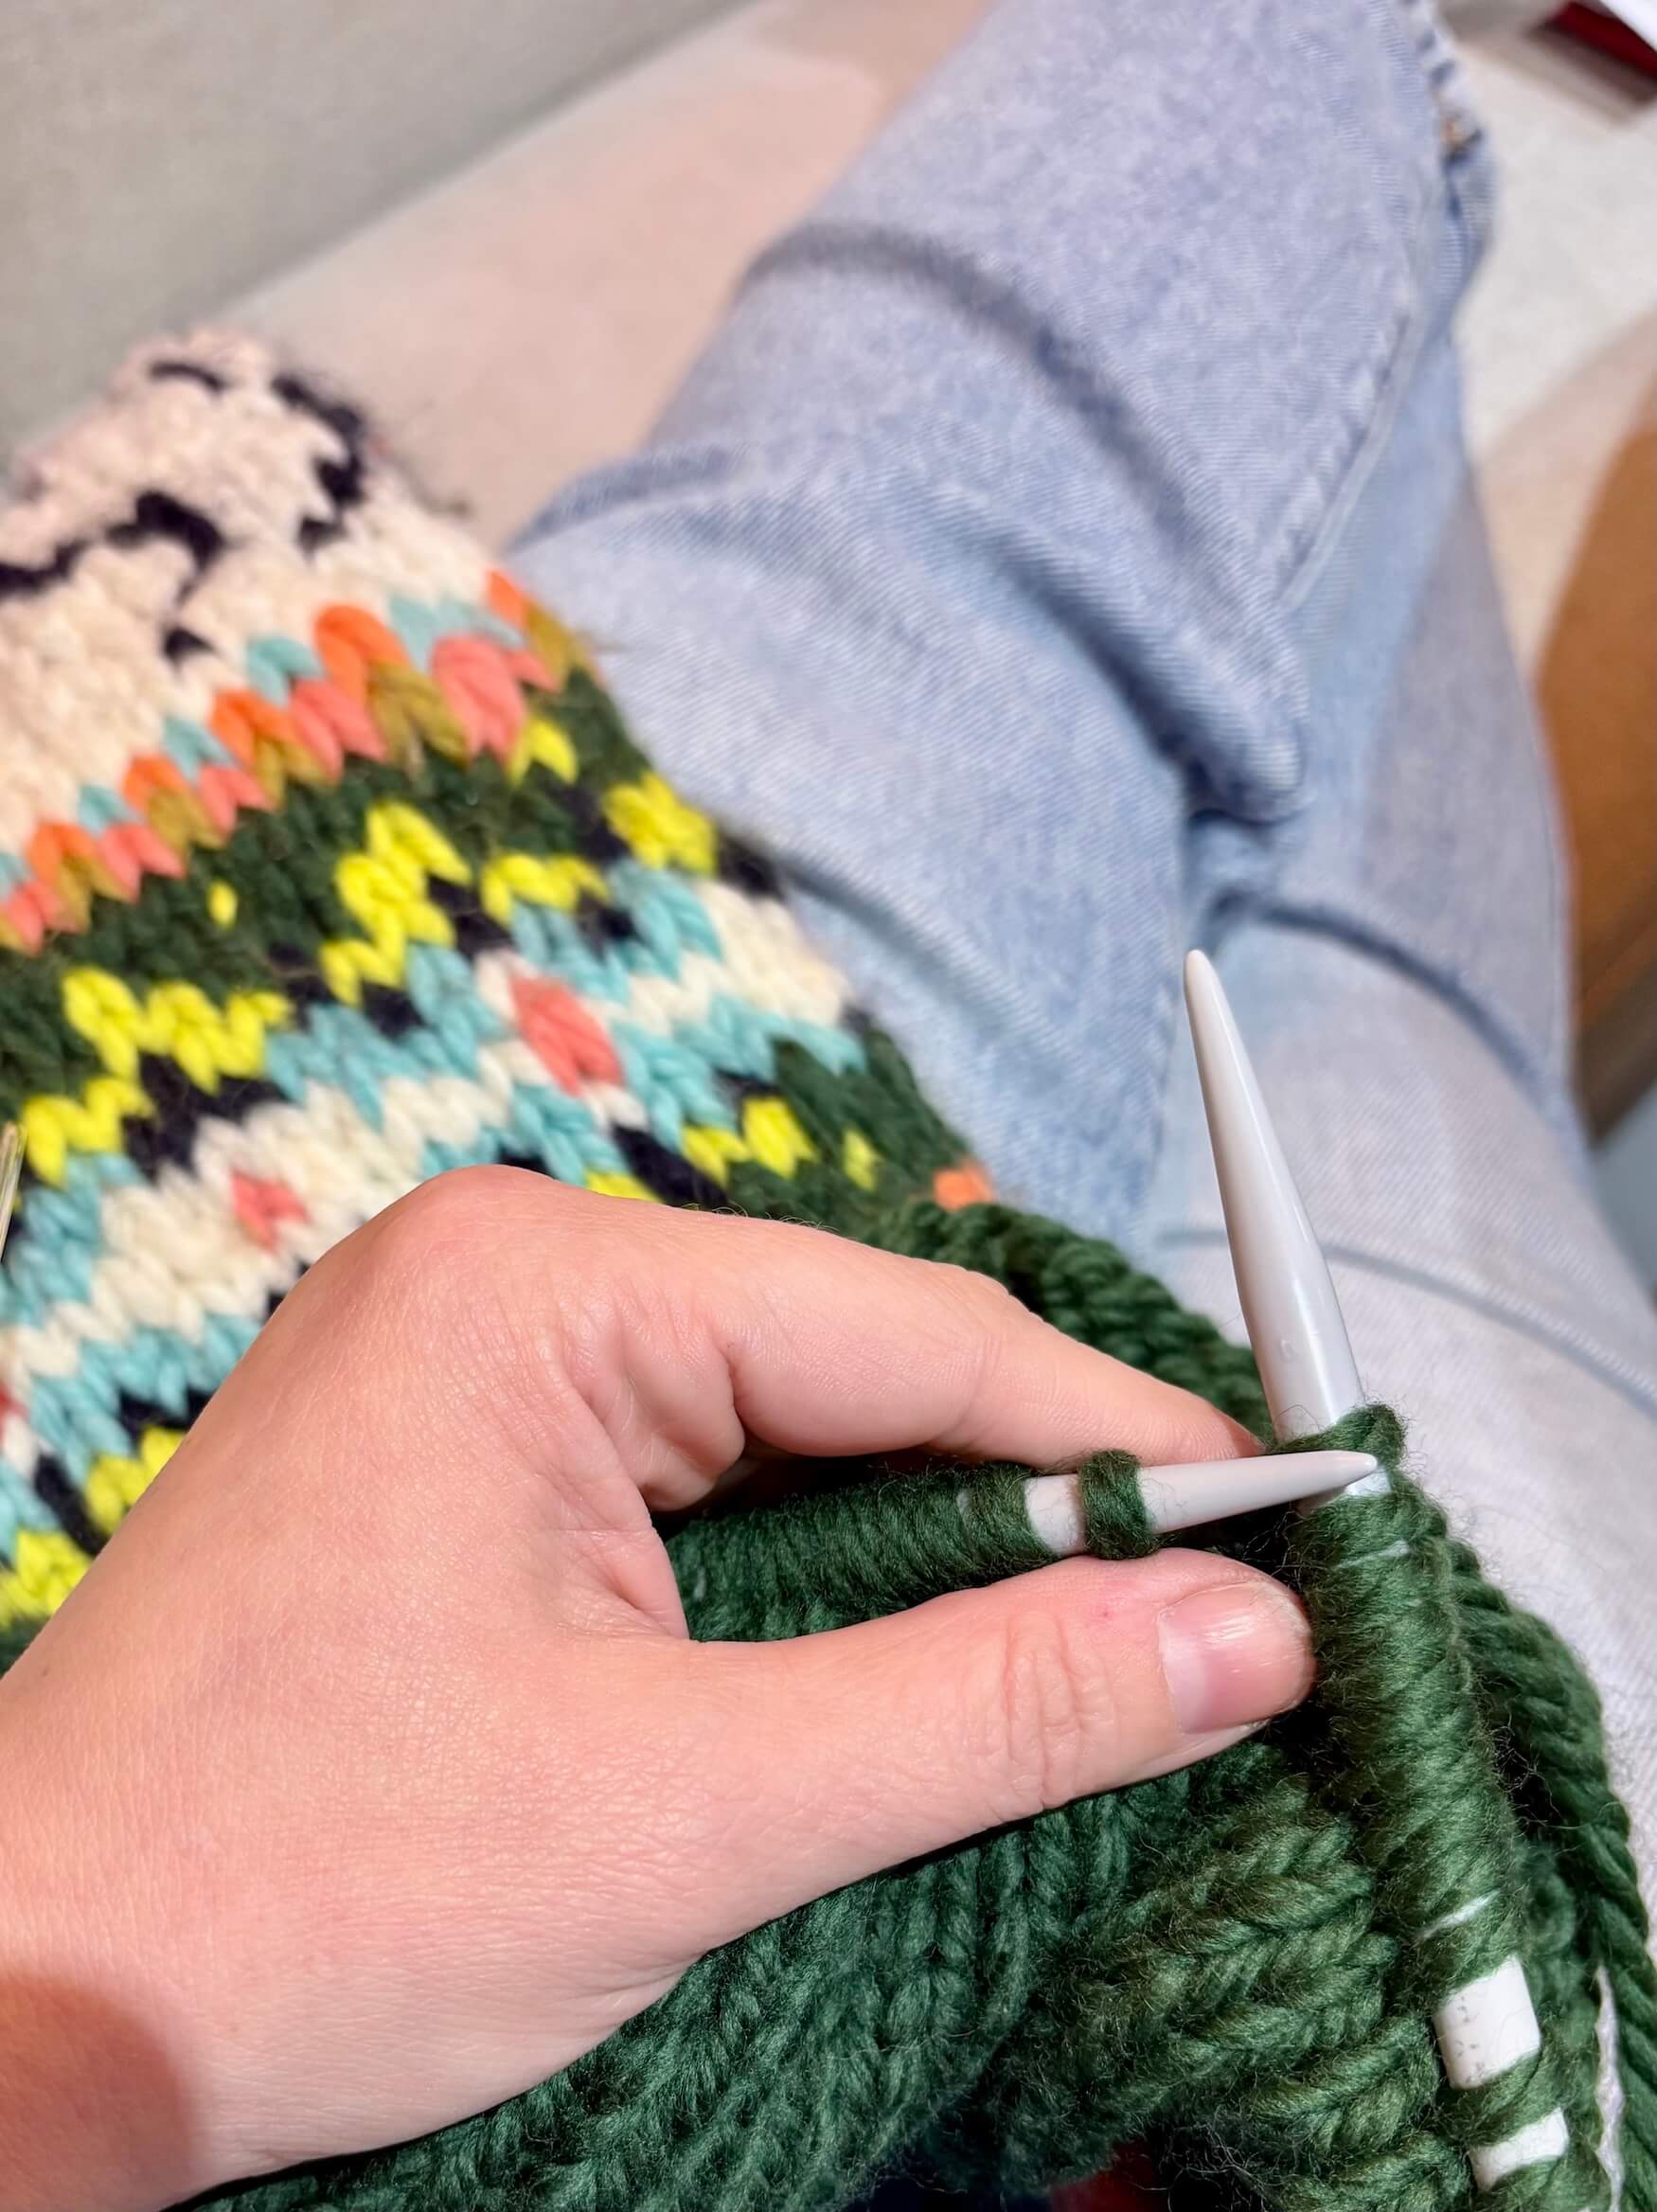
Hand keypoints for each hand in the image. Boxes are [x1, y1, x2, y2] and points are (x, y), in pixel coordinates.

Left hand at [0, 1169, 1312, 2210]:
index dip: (1119, 1443)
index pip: (912, 1332)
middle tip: (1212, 1624)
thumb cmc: (300, 1899)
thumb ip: (993, 1704)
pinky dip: (811, 1579)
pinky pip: (697, 1485)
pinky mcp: (463, 1457)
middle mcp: (507, 1275)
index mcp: (541, 1284)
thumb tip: (1246, 1632)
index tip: (1290, 1528)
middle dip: (1026, 1505)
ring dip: (921, 1554)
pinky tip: (896, 1663)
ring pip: (787, 1433)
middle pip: (853, 1368)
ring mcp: (474, 1359)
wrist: (20, 2007)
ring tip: (1084, 1663)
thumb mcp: (694, 1808)